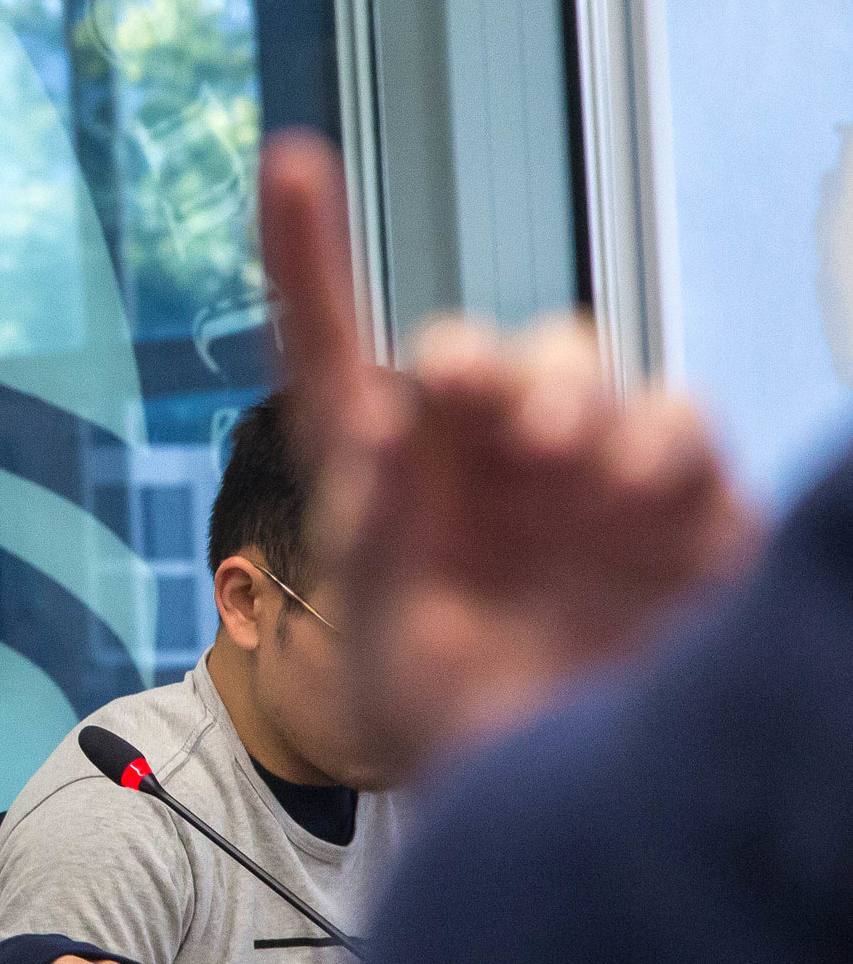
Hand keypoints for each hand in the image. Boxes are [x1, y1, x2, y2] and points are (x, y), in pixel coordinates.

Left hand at [259, 131, 759, 778]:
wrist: (556, 796)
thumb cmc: (450, 723)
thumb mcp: (386, 652)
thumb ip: (374, 547)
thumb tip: (377, 432)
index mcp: (384, 480)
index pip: (333, 350)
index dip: (309, 255)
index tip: (286, 167)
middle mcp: (479, 459)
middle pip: (477, 355)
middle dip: (474, 362)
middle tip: (461, 393)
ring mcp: (579, 474)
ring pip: (577, 366)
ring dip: (563, 391)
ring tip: (552, 458)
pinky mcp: (677, 505)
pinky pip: (674, 424)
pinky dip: (658, 436)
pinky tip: (632, 486)